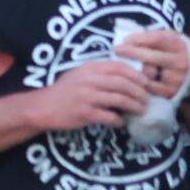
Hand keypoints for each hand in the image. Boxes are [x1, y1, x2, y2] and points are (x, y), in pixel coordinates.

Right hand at [31, 58, 151, 131]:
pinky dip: (119, 120)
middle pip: (124, 84)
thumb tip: (128, 77)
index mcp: (90, 68)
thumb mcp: (80, 75)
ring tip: (141, 110)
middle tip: (147, 100)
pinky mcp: (85, 113)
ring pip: (120, 100)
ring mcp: (87, 97)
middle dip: (140, 92)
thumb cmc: (63, 91)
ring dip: (134, 106)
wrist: (42, 107)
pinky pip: (110, 116)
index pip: (120, 67)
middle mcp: (89, 80)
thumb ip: (100, 73)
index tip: (146, 83)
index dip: (137, 75)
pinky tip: (121, 122)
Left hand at [116, 27, 189, 101]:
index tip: (124, 40)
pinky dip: (138, 83)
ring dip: (134, 69)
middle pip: (152, 57)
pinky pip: (148, 88)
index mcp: (180, 46)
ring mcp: (177, 78)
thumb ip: (153, 36)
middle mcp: (181, 62)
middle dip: (132, 52)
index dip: (140, 39)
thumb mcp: (169, 39)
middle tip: (116, 50)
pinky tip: (131, 78)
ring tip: (123, 65)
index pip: (158, 39)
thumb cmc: (173, 53)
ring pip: (148, 73)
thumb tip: (128, 37)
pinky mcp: (171, 91)